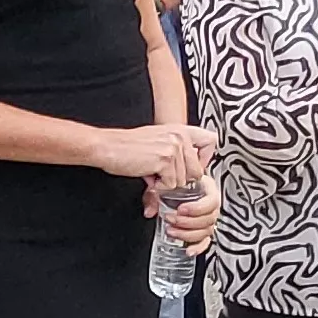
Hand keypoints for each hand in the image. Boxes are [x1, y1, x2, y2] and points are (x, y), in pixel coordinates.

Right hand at [91, 123, 215, 186]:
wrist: (106, 147)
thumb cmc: (126, 148)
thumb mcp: (157, 148)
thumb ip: (175, 163)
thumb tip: (184, 187)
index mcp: (180, 129)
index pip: (211, 141)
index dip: (204, 159)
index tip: (190, 167)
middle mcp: (180, 135)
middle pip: (197, 172)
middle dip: (180, 179)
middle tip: (160, 174)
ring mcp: (174, 146)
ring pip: (184, 181)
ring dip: (166, 183)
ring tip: (151, 172)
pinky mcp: (165, 159)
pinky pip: (171, 185)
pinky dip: (158, 187)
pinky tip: (147, 175)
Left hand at [147, 172, 218, 256]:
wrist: (179, 186)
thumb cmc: (176, 183)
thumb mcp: (165, 184)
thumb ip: (155, 195)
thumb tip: (149, 211)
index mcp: (207, 190)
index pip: (212, 201)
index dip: (197, 208)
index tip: (181, 209)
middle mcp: (211, 206)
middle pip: (209, 219)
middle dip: (187, 222)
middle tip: (170, 219)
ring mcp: (208, 219)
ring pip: (206, 231)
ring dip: (188, 234)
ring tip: (171, 231)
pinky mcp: (203, 231)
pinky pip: (206, 241)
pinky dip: (198, 247)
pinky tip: (188, 250)